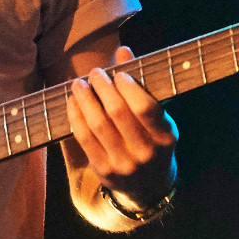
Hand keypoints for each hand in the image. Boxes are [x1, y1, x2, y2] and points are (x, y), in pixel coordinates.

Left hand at [66, 45, 177, 207]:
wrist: (148, 187)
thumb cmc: (152, 141)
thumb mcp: (156, 117)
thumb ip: (140, 84)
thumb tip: (123, 50)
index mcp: (165, 137)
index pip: (146, 108)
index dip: (129, 87)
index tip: (118, 74)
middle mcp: (146, 153)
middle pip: (118, 113)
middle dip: (103, 87)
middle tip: (95, 73)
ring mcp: (124, 164)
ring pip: (98, 125)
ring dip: (85, 99)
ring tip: (79, 84)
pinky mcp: (104, 171)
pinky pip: (85, 139)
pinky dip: (76, 117)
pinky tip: (73, 102)